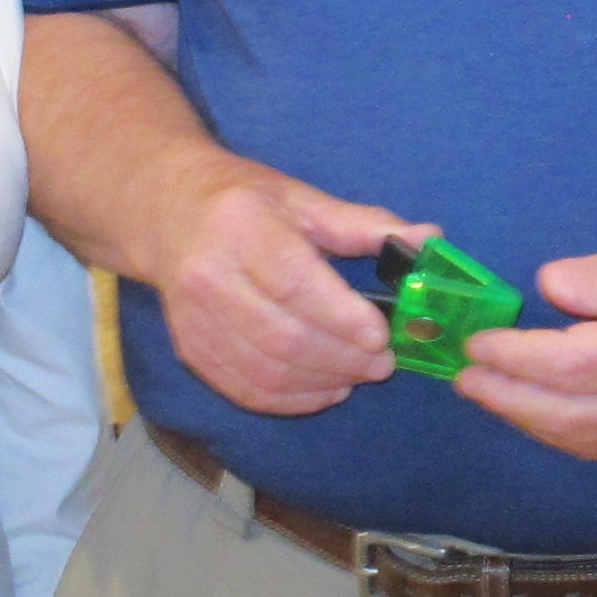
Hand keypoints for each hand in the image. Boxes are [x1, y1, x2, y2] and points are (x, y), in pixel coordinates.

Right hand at [146, 149, 435, 413]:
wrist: (166, 213)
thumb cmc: (243, 200)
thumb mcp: (302, 198)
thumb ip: (364, 224)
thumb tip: (430, 239)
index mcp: (240, 226)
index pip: (293, 282)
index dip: (340, 316)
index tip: (382, 335)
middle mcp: (209, 275)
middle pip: (282, 336)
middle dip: (342, 357)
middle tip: (383, 362)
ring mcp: (194, 318)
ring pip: (265, 371)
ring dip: (322, 382)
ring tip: (359, 374)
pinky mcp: (190, 350)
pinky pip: (245, 390)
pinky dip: (291, 399)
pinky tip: (324, 388)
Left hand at [455, 222, 596, 458]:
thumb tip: (546, 289)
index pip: (564, 366)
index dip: (513, 357)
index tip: (477, 343)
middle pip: (563, 415)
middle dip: (505, 398)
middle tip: (463, 377)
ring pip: (580, 439)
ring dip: (527, 421)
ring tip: (488, 394)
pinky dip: (561, 434)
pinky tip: (537, 412)